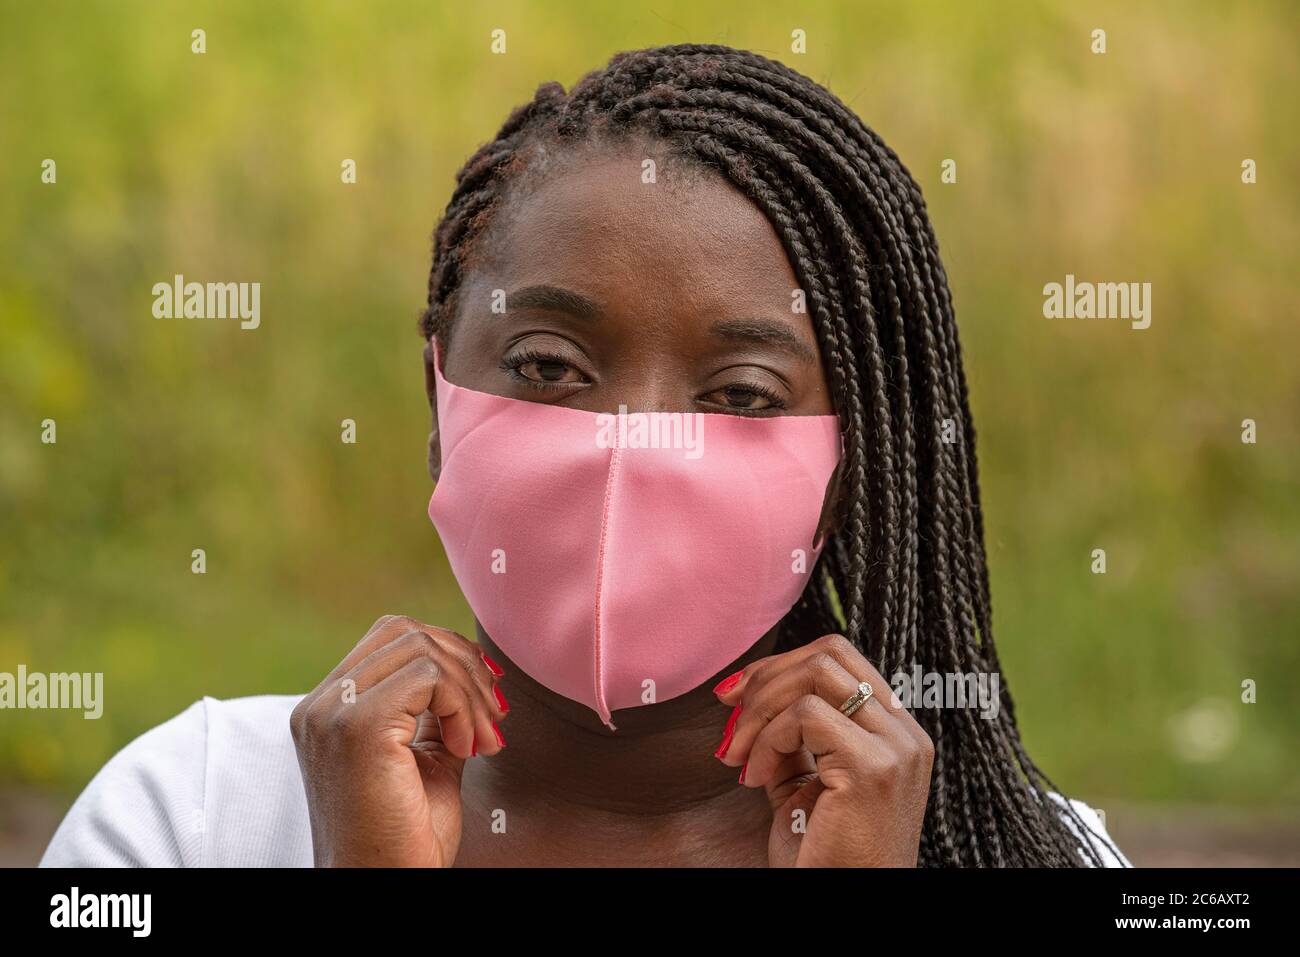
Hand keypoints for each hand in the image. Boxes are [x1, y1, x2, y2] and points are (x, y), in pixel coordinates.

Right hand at [290, 614, 508, 866]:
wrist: (387, 889)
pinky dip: (463, 705)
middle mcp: (320, 705)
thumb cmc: (408, 838)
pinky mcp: (357, 727)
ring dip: (470, 690)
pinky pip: (428, 676)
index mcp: (328, 708)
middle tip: (495, 718)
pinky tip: (468, 748)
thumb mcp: (427, 758)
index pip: (392, 637)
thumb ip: (438, 712)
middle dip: (465, 666)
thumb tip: (476, 669)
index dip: (450, 654)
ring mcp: (332, 713)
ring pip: (421, 647)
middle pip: (406, 631)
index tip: (489, 698)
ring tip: (484, 740)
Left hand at [712, 633, 932, 866]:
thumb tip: (749, 690)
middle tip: (729, 716)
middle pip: (830, 653)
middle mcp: (906, 733)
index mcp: (896, 731)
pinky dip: (768, 739)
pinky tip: (756, 778)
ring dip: (760, 709)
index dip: (780, 667)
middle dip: (766, 676)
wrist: (842, 903)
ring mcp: (896, 747)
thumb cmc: (823, 855)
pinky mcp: (872, 767)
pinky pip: (806, 715)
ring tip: (739, 756)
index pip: (840, 659)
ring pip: (816, 674)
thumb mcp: (805, 779)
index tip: (734, 695)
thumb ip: (792, 734)